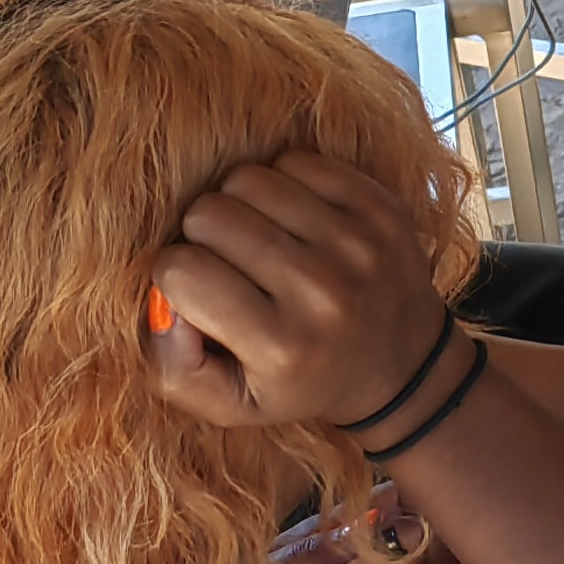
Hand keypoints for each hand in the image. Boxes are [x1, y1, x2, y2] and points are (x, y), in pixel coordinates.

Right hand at [147, 152, 455, 431]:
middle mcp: (323, 292)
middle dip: (200, 235)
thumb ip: (174, 367)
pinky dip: (282, 183)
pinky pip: (296, 161)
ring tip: (257, 238)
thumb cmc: (299, 380)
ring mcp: (357, 244)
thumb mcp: (231, 402)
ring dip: (239, 204)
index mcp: (282, 345)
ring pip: (249, 179)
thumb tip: (162, 303)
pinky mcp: (381, 208)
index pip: (182, 271)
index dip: (173, 276)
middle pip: (209, 213)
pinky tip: (293, 221)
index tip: (197, 291)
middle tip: (226, 261)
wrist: (402, 364)